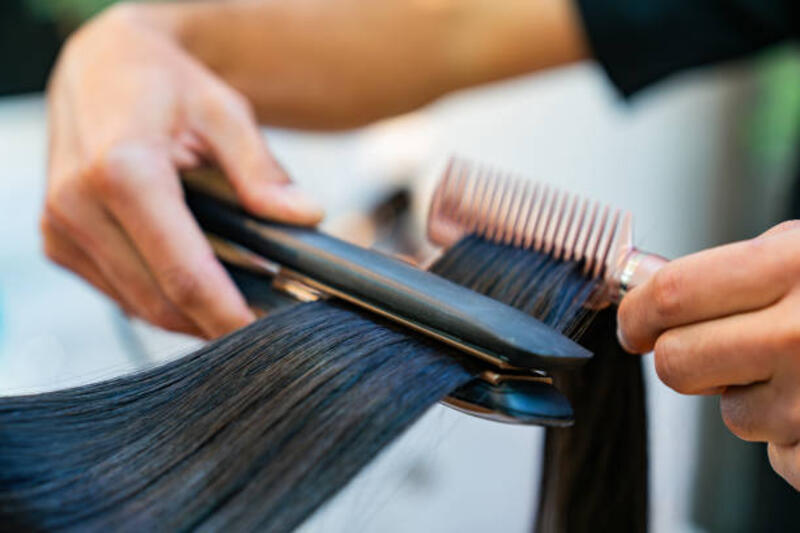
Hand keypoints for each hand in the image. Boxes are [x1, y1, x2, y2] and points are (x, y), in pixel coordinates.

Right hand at [43, 6, 322, 338]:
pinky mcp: (58, 242)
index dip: (229, 315)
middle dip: (216, 322)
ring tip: (240, 300)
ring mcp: (60, 229)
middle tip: (268, 322)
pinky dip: (162, 298)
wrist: (101, 67)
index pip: (183, 273)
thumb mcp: (224, 111)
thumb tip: (305, 216)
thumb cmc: (165, 84)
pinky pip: (120, 293)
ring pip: (139, 306)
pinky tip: (199, 282)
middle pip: (161, 301)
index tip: (271, 337)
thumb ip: (261, 171)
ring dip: (191, 315)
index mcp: (121, 171)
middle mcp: (78, 206)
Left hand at [618, 220, 799, 489]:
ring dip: (750, 396)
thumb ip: (734, 273)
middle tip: (707, 349)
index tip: (635, 326)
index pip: (671, 297)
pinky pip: (779, 453)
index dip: (637, 315)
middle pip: (679, 365)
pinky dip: (794, 434)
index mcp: (795, 265)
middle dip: (682, 359)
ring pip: (730, 415)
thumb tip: (648, 297)